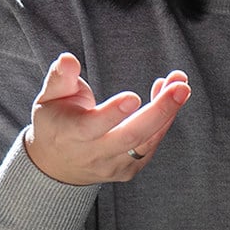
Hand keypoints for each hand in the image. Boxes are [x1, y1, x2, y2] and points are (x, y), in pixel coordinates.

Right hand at [22, 53, 191, 185]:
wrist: (56, 165)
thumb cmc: (55, 123)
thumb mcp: (49, 97)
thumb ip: (60, 77)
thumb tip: (68, 60)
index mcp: (70, 134)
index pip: (93, 127)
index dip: (113, 113)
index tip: (134, 97)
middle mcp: (93, 154)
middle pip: (131, 137)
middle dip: (159, 112)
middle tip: (180, 88)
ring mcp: (113, 165)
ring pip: (147, 142)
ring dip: (168, 112)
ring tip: (179, 84)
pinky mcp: (128, 170)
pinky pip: (151, 146)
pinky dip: (163, 121)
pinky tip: (168, 95)